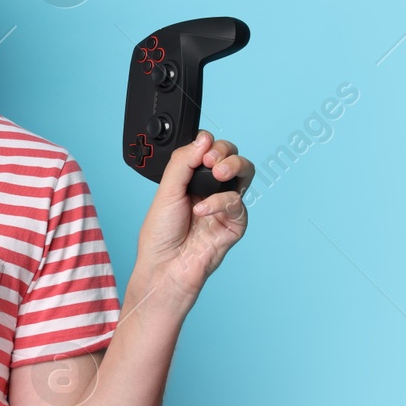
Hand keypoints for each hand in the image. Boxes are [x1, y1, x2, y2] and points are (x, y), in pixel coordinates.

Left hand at [130, 130, 251, 313]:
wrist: (164, 268)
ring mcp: (225, 206)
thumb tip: (203, 138)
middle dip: (224, 151)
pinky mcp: (235, 224)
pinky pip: (237, 203)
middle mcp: (212, 190)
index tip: (201, 148)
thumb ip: (183, 163)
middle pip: (231, 157)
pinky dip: (220, 202)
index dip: (208, 145)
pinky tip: (202, 209)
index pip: (210, 151)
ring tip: (216, 171)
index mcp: (193, 180)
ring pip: (244, 173)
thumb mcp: (166, 191)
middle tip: (210, 160)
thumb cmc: (161, 235)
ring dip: (233, 165)